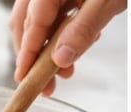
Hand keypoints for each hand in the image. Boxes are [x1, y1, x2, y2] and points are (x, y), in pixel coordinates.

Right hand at [10, 0, 126, 94]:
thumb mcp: (105, 4)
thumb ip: (82, 30)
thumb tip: (61, 60)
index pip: (32, 24)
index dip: (27, 54)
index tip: (25, 79)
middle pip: (26, 23)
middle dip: (34, 56)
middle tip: (45, 85)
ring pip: (37, 20)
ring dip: (47, 48)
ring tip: (64, 71)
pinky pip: (52, 13)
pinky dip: (59, 34)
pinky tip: (73, 44)